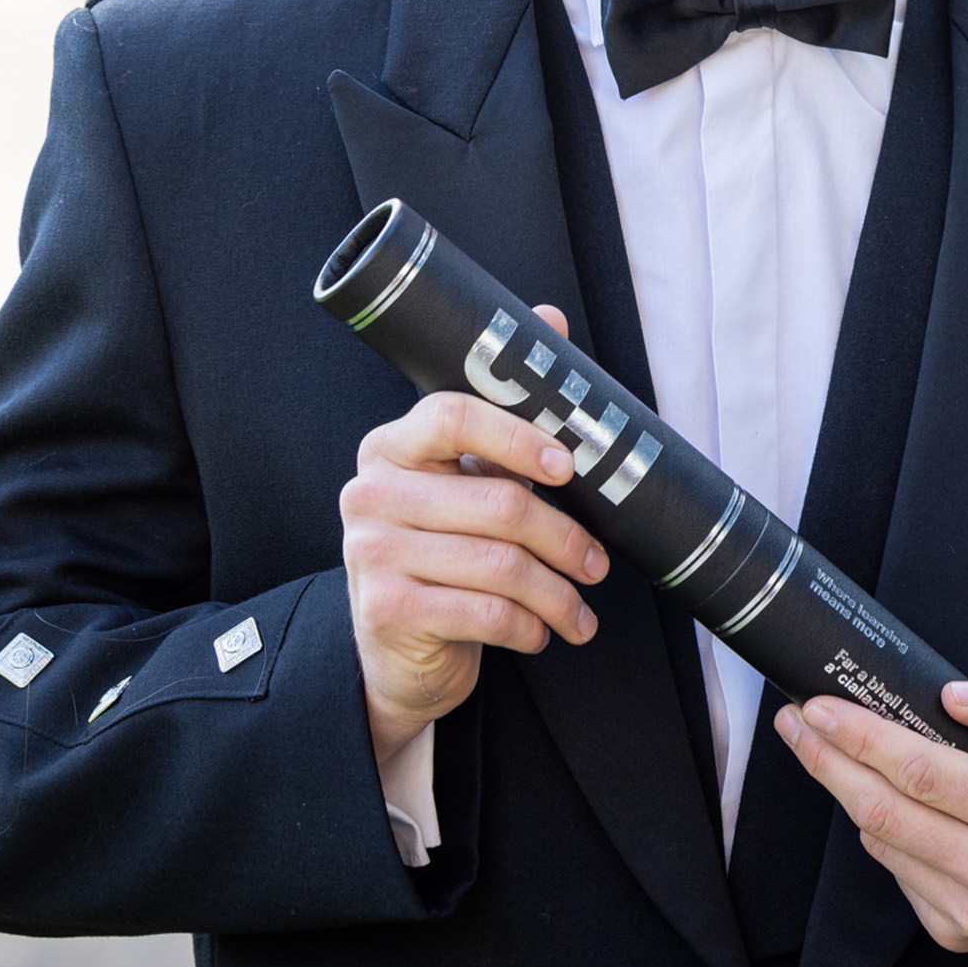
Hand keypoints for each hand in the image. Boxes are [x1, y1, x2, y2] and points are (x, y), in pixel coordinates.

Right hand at [340, 306, 608, 766]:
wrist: (400, 647)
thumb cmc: (445, 548)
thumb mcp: (469, 478)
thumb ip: (506, 409)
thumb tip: (550, 319)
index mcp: (391, 447)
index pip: (452, 415)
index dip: (518, 436)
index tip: (570, 465)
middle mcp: (370, 492)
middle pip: (496, 502)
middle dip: (565, 538)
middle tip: (598, 563)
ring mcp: (370, 553)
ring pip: (498, 564)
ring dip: (557, 593)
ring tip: (581, 609)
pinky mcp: (385, 610)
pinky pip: (484, 613)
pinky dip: (529, 627)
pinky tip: (542, 633)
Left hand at [775, 663, 967, 960]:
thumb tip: (955, 697)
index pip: (923, 772)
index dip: (862, 737)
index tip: (821, 704)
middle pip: (884, 812)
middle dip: (828, 759)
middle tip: (795, 719)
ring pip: (881, 844)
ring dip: (841, 790)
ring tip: (818, 745)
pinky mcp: (957, 934)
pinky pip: (895, 872)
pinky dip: (876, 830)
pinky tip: (872, 795)